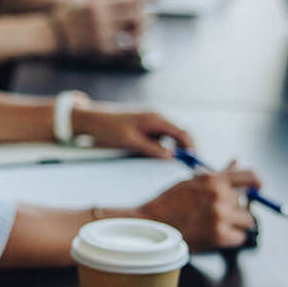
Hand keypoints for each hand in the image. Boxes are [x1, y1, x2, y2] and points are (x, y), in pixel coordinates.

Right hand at [52, 0, 145, 56]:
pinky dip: (131, 45)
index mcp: (97, 0)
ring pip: (133, 32)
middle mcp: (101, 16)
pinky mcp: (101, 48)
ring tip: (139, 29)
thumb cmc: (68, 12)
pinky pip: (124, 47)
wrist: (52, 33)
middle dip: (144, 15)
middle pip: (136, 14)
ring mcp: (102, 33)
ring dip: (140, 30)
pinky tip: (131, 42)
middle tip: (146, 16)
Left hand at [73, 101, 192, 157]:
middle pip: (179, 135)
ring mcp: (151, 123)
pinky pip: (158, 139)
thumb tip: (172, 157)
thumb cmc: (109, 128)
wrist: (92, 119)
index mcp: (156, 119)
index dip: (191, 147)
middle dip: (184, 150)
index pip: (182, 133)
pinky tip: (155, 157)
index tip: (195, 162)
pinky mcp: (145, 128)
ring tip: (170, 165)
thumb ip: (152, 149)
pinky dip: (160, 148)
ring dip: (171, 150)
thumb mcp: (131, 141)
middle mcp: (157, 119)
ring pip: (169, 138)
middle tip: (187, 167)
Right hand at [141, 163, 259, 249]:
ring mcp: (221, 217)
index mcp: (213, 180)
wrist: (152, 225)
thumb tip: (237, 162)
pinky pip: (239, 238)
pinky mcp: (220, 236)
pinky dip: (231, 239)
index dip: (257, 183)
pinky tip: (214, 235)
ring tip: (217, 225)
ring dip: (236, 225)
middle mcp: (220, 196)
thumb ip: (218, 175)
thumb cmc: (168, 203)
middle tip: (220, 214)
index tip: (258, 189)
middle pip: (248, 204)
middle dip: (237, 210)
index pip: (249, 176)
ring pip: (247, 222)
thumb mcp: (192, 182)